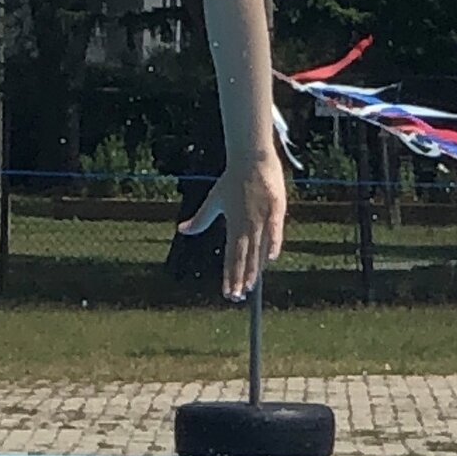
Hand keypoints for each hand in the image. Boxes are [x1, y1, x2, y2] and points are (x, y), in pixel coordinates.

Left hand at [177, 151, 286, 299]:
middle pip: (242, 257)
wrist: (250, 158)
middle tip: (237, 297)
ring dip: (254, 269)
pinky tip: (271, 259)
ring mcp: (261, 217)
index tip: (227, 293)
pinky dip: (273, 243)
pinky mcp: (275, 208)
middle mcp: (245, 224)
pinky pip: (275, 229)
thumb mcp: (213, 200)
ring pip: (257, 249)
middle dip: (240, 279)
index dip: (228, 276)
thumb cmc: (232, 180)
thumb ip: (200, 219)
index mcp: (232, 225)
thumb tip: (181, 229)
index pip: (229, 257)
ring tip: (250, 287)